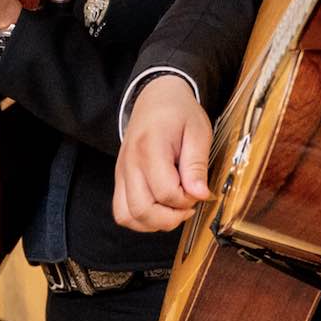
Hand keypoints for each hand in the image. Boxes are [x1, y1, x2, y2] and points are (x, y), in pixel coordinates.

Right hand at [114, 76, 214, 231]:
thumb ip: (197, 165)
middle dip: (171, 217)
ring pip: (128, 217)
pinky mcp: (119, 180)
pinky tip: (159, 210)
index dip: (187, 199)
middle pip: (143, 210)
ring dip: (154, 222)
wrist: (155, 98)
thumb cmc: (179, 113)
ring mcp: (121, 173)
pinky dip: (140, 220)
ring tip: (174, 210)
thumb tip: (201, 195)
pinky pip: (122, 212)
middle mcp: (130, 164)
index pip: (166, 192)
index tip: (199, 190)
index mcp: (150, 148)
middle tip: (188, 205)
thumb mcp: (198, 131)